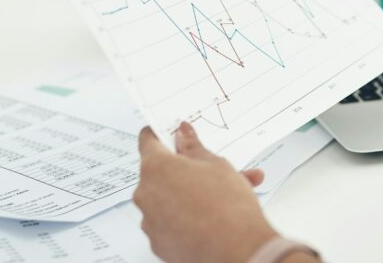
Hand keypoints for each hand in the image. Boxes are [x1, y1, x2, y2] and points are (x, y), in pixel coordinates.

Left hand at [134, 122, 275, 262]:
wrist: (237, 251)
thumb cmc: (227, 206)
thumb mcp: (216, 164)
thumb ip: (194, 147)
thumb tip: (183, 135)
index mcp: (155, 168)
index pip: (148, 140)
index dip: (163, 133)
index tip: (174, 133)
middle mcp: (145, 194)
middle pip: (162, 172)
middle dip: (187, 168)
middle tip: (212, 167)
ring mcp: (150, 222)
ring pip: (169, 198)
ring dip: (191, 192)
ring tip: (226, 193)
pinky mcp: (159, 244)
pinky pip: (170, 221)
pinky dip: (187, 216)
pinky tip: (214, 214)